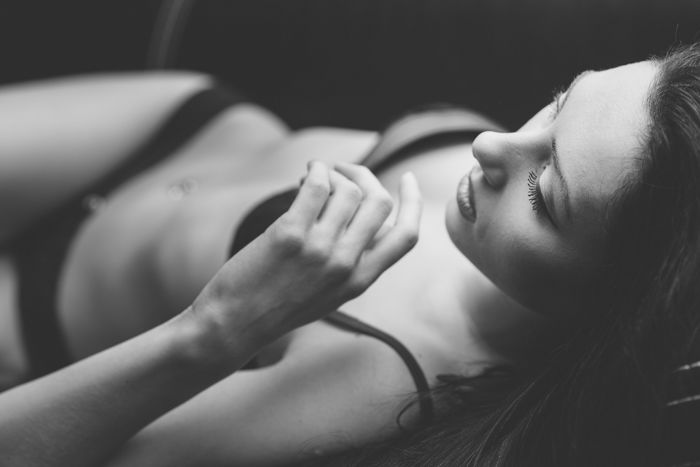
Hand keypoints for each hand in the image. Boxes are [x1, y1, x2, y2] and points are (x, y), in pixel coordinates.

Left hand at [189, 161, 421, 351]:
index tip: (408, 179)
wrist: (234, 324)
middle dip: (364, 176)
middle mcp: (346, 265)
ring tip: (312, 177)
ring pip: (347, 190)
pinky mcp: (290, 235)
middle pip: (379, 202)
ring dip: (333, 172)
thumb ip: (353, 261)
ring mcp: (319, 250)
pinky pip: (316, 186)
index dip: (413, 202)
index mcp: (361, 280)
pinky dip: (316, 171)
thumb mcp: (331, 294)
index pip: (406, 235)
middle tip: (344, 170)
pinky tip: (306, 174)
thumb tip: (361, 213)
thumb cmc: (279, 305)